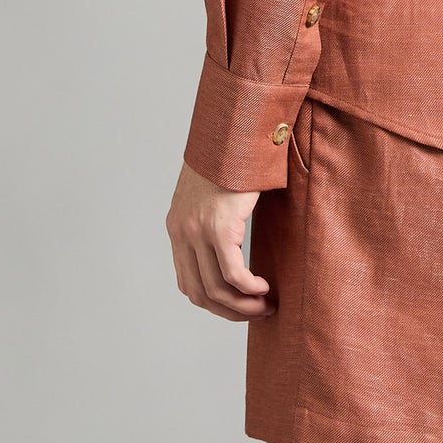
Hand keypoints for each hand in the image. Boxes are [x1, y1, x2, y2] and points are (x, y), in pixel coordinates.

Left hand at [167, 158, 275, 321]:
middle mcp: (182, 232)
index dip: (213, 302)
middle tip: (256, 312)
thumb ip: (213, 219)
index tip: (238, 304)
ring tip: (265, 304)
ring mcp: (198, 230)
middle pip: (199, 293)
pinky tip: (265, 288)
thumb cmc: (231, 159)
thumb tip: (234, 244)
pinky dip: (250, 288)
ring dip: (242, 306)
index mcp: (177, 227)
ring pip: (216, 289)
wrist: (234, 131)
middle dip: (229, 311)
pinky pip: (233, 273)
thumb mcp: (212, 194)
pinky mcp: (219, 226)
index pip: (187, 282)